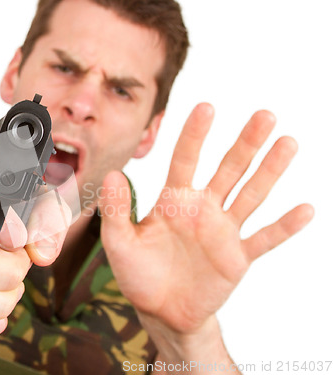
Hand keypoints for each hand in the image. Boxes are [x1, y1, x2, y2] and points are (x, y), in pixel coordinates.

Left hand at [99, 104, 313, 333]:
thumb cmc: (137, 273)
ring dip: (270, 171)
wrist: (160, 310)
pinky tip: (307, 209)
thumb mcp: (119, 242)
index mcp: (174, 200)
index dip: (195, 135)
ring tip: (288, 143)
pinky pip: (264, 239)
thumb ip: (116, 210)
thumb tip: (111, 174)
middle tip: (264, 115)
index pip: (185, 160)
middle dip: (245, 143)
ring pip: (251, 195)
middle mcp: (202, 208)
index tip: (206, 107)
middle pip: (228, 169)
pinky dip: (284, 226)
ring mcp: (223, 231)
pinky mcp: (237, 257)